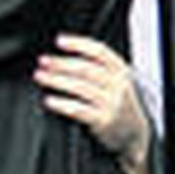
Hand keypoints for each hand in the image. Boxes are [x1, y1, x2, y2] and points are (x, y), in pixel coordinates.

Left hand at [36, 34, 151, 165]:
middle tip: (43, 61)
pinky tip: (50, 100)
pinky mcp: (103, 121)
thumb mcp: (116, 81)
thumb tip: (61, 58)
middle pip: (85, 68)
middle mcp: (117, 85)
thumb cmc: (118, 102)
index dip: (78, 44)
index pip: (99, 51)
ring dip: (56, 80)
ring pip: (79, 87)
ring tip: (41, 77)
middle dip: (61, 63)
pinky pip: (78, 109)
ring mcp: (111, 103)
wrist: (133, 132)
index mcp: (120, 71)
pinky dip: (62, 104)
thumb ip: (97, 68)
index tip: (59, 41)